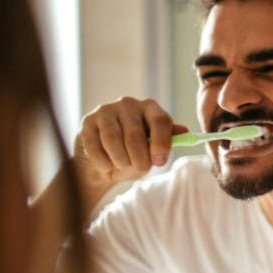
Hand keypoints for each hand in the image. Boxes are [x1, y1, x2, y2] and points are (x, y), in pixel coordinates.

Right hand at [74, 97, 186, 211]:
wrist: (105, 163)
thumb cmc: (135, 154)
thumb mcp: (155, 149)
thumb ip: (168, 141)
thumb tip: (185, 131)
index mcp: (151, 108)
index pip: (160, 121)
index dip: (161, 143)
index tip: (159, 162)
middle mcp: (128, 104)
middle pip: (135, 135)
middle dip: (139, 158)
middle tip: (141, 168)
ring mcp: (106, 110)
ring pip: (113, 140)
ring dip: (120, 160)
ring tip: (123, 166)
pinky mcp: (88, 121)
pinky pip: (95, 146)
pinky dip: (103, 162)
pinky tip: (107, 165)